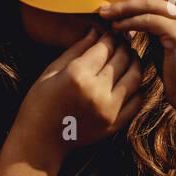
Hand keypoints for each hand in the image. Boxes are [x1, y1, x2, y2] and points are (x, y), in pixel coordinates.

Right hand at [12, 29, 142, 164]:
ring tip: (130, 57)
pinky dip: (138, 87)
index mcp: (77, 76)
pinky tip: (131, 79)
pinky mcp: (115, 125)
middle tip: (123, 41)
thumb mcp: (51, 72)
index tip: (110, 32)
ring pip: (135, 77)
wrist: (39, 142)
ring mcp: (109, 110)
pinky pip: (137, 101)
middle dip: (124, 46)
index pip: (104, 47)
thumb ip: (75, 50)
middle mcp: (97, 91)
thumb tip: (95, 32)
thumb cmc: (38, 104)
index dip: (109, 37)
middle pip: (122, 59)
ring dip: (135, 63)